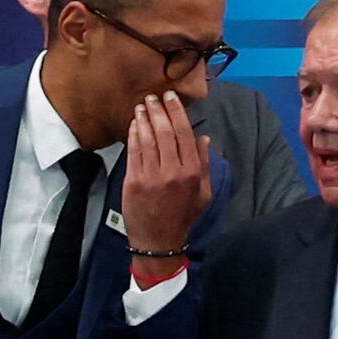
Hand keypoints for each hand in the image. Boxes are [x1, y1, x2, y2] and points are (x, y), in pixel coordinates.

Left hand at [119, 92, 208, 263]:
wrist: (158, 242)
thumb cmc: (183, 216)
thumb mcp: (203, 193)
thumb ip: (204, 163)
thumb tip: (203, 138)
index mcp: (191, 171)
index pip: (184, 133)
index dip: (176, 111)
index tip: (171, 97)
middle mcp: (172, 171)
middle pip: (164, 131)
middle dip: (158, 110)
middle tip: (153, 97)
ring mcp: (151, 176)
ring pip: (147, 139)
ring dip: (144, 118)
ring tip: (141, 106)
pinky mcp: (133, 182)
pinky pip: (133, 152)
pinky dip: (133, 135)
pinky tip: (134, 124)